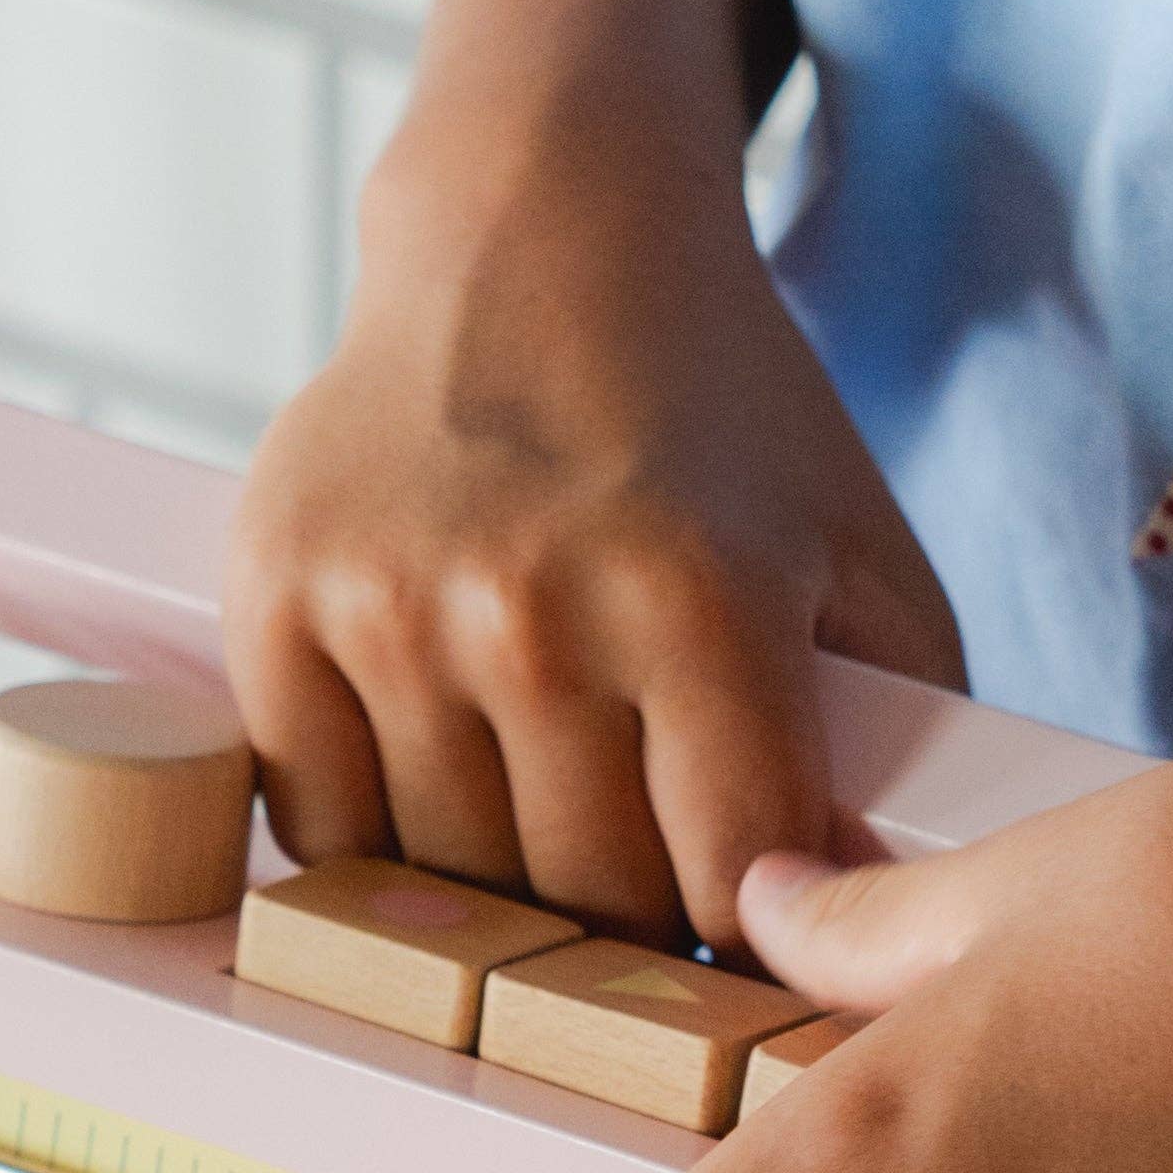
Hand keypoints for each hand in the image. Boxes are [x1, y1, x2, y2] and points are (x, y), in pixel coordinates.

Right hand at [226, 133, 958, 945]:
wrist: (537, 242)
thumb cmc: (721, 420)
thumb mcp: (862, 552)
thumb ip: (897, 742)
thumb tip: (857, 928)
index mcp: (703, 601)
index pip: (728, 883)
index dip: (749, 931)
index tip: (749, 923)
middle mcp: (534, 610)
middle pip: (587, 902)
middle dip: (637, 913)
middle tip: (650, 863)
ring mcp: (390, 608)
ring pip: (451, 884)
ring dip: (509, 882)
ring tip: (550, 814)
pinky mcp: (275, 599)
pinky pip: (319, 827)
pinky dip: (379, 844)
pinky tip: (443, 784)